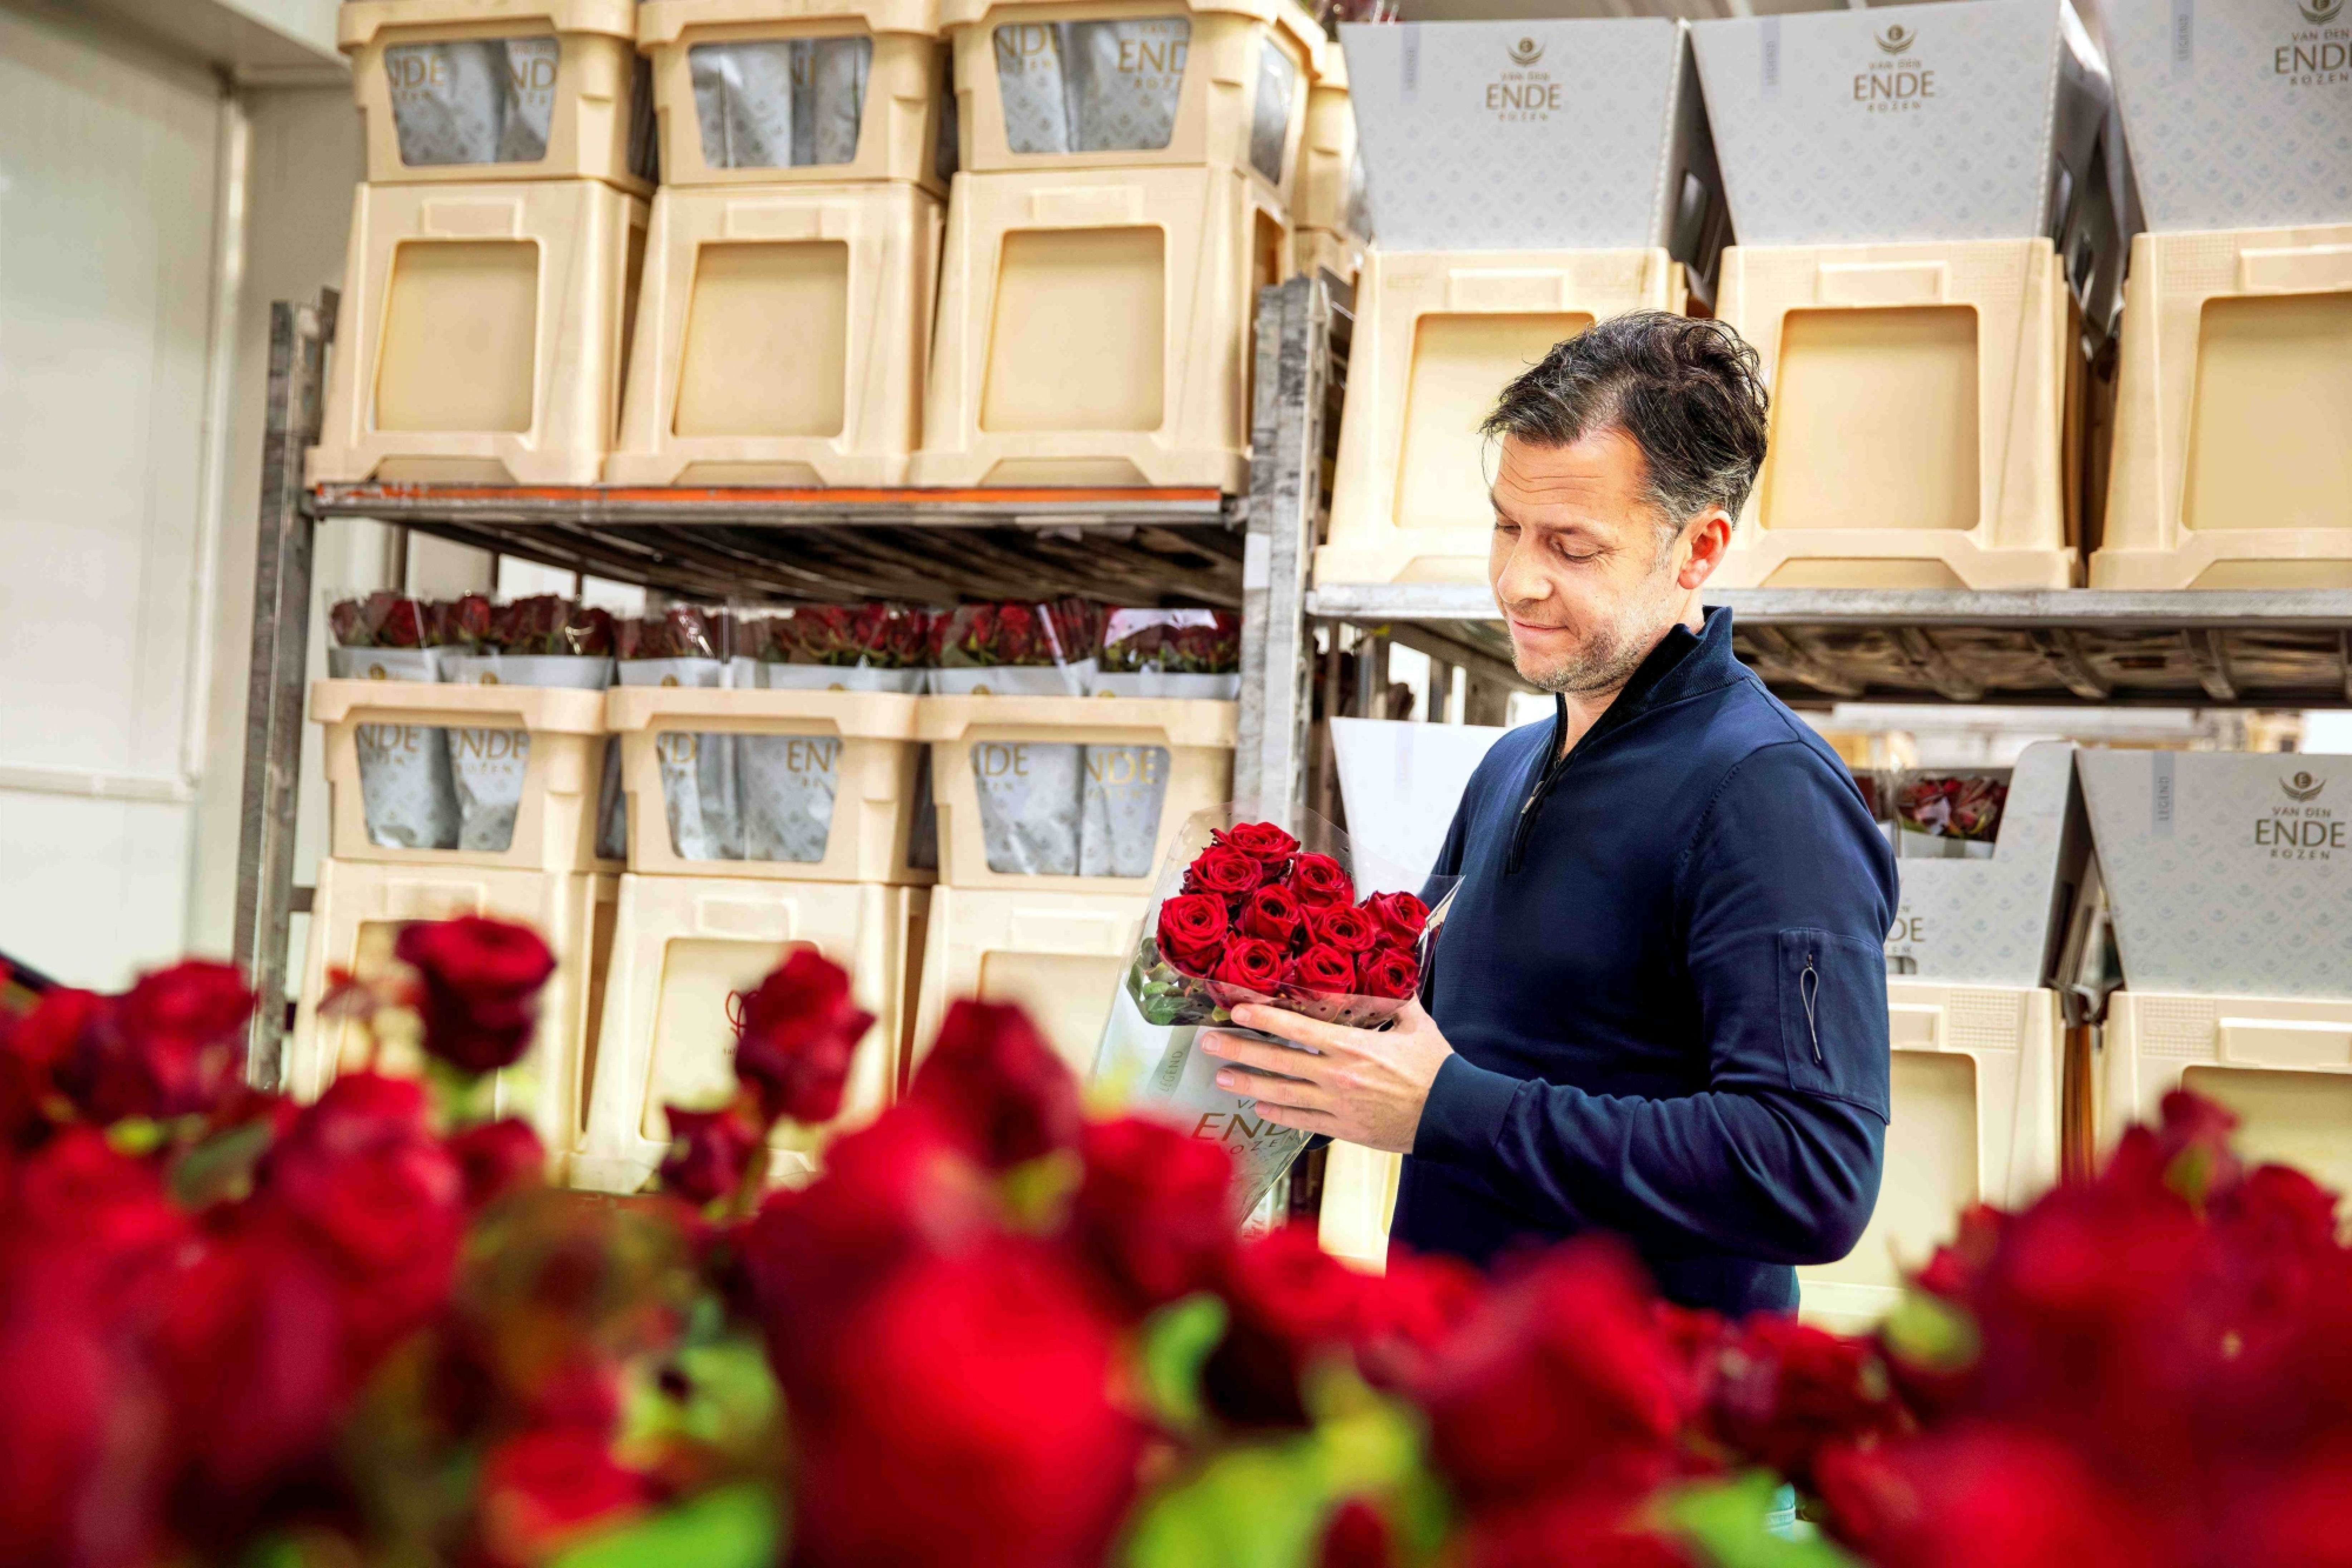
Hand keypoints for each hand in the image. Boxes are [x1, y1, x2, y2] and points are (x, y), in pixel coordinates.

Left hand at [1198, 999, 1454, 1154]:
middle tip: (1208, 1044)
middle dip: (1238, 1051)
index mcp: (1352, 1046)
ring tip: (1221, 1078)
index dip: (1263, 1018)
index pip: (1297, 1028)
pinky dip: (1277, 1113)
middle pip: (1276, 1061)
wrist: (1453, 1115)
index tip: (1238, 1010)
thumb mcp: (1417, 1024)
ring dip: (1247, 1085)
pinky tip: (1259, 1107)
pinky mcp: (1343, 1129)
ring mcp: (1337, 1106)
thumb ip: (1395, 999)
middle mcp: (1337, 1076)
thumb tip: (1388, 971)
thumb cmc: (1437, 1068)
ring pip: (1280, 1095)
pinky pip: (1301, 1121)